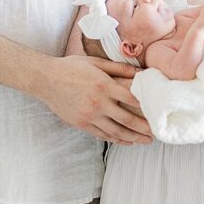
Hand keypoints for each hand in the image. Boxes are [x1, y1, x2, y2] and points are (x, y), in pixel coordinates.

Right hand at [36, 55, 152, 144]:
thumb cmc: (71, 68)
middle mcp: (98, 103)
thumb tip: (140, 72)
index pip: (131, 99)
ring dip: (132, 138)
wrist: (46, 80)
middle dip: (143, 128)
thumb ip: (119, 68)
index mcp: (104, 86)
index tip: (157, 111)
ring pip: (115, 131)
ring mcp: (89, 116)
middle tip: (156, 133)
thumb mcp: (96, 62)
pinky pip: (102, 135)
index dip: (146, 106)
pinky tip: (126, 141)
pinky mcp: (82, 124)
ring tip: (145, 141)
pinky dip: (116, 139)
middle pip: (126, 119)